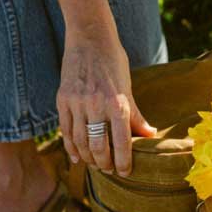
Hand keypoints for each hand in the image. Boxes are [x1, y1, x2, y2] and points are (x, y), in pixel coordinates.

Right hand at [57, 24, 155, 175]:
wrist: (89, 38)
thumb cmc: (114, 62)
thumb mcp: (128, 87)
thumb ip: (135, 114)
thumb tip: (149, 135)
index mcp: (118, 103)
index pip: (122, 142)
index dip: (124, 162)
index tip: (125, 172)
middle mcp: (97, 105)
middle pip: (98, 147)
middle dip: (105, 164)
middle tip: (110, 170)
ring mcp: (77, 103)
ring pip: (80, 142)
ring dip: (88, 158)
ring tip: (95, 165)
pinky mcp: (62, 99)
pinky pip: (65, 130)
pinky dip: (70, 147)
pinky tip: (76, 157)